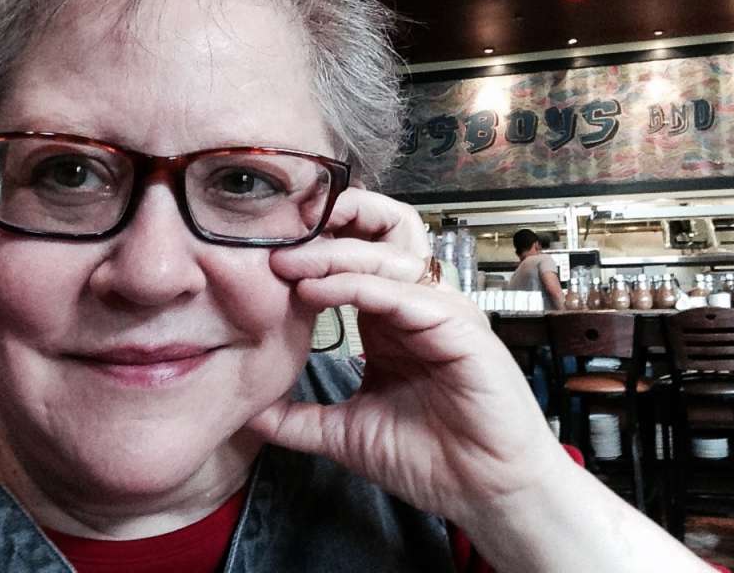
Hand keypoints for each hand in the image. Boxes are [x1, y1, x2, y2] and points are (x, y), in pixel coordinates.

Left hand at [245, 188, 563, 527]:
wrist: (485, 495)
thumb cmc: (431, 460)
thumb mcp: (345, 433)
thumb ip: (299, 418)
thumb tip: (248, 410)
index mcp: (392, 324)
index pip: (352, 269)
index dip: (312, 258)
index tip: (260, 262)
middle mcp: (418, 310)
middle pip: (373, 249)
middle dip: (323, 239)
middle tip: (272, 245)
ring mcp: (443, 314)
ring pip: (386, 262)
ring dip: (334, 257)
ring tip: (288, 264)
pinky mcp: (461, 329)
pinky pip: (404, 295)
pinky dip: (359, 287)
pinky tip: (319, 290)